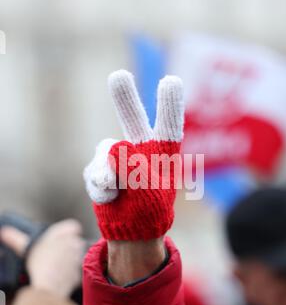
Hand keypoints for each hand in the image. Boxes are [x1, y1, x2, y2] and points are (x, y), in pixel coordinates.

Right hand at [0, 220, 83, 297]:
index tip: (61, 239)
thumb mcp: (26, 248)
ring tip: (59, 267)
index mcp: (64, 233)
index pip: (73, 226)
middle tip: (56, 256)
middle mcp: (76, 242)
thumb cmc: (39, 266)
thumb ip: (16, 238)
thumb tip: (4, 232)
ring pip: (79, 255)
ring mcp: (81, 258)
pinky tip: (63, 276)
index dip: (67, 232)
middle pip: (76, 241)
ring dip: (72, 259)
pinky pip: (79, 269)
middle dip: (69, 247)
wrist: (50, 287)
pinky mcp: (83, 271)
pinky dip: (74, 272)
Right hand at [84, 70, 184, 240]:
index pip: (168, 126)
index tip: (172, 81)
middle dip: (124, 99)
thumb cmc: (150, 211)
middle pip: (132, 120)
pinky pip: (94, 172)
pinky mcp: (99, 168)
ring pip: (106, 153)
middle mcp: (140, 149)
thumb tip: (113, 148)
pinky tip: (110, 197)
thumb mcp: (150, 193)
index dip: (169, 106)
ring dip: (109, 175)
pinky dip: (101, 188)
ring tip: (117, 192)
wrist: (131, 229)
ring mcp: (117, 158)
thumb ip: (134, 169)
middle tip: (118, 76)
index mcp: (162, 152)